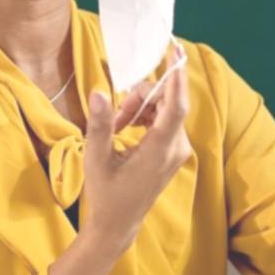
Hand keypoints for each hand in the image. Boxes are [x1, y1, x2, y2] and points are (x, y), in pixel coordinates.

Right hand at [79, 42, 192, 246]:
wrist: (118, 224)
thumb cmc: (106, 194)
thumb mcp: (97, 158)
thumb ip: (100, 124)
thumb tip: (99, 92)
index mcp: (160, 149)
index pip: (176, 105)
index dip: (177, 77)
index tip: (175, 51)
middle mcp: (176, 148)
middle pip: (167, 103)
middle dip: (142, 97)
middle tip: (116, 113)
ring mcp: (178, 151)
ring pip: (165, 110)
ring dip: (141, 107)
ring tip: (117, 124)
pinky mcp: (174, 152)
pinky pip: (165, 121)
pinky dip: (146, 116)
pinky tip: (126, 128)